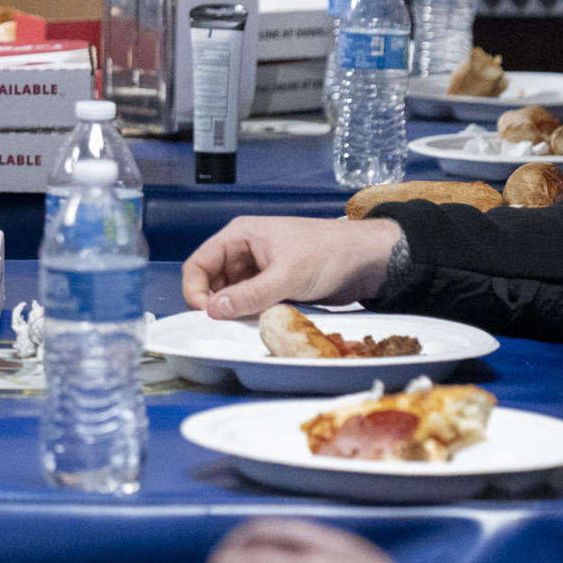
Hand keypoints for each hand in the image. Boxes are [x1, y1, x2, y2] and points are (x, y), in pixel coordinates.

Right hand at [180, 216, 400, 319]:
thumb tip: (214, 311)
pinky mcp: (271, 285)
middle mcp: (244, 251)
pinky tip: (260, 321)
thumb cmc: (330, 253)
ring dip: (234, 312)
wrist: (367, 260)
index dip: (195, 291)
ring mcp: (258, 269)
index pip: (199, 264)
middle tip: (226, 326)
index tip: (206, 315)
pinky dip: (250, 314)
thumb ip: (250, 295)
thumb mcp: (287, 275)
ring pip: (230, 296)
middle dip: (215, 305)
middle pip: (211, 282)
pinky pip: (249, 302)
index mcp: (240, 236)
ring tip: (248, 323)